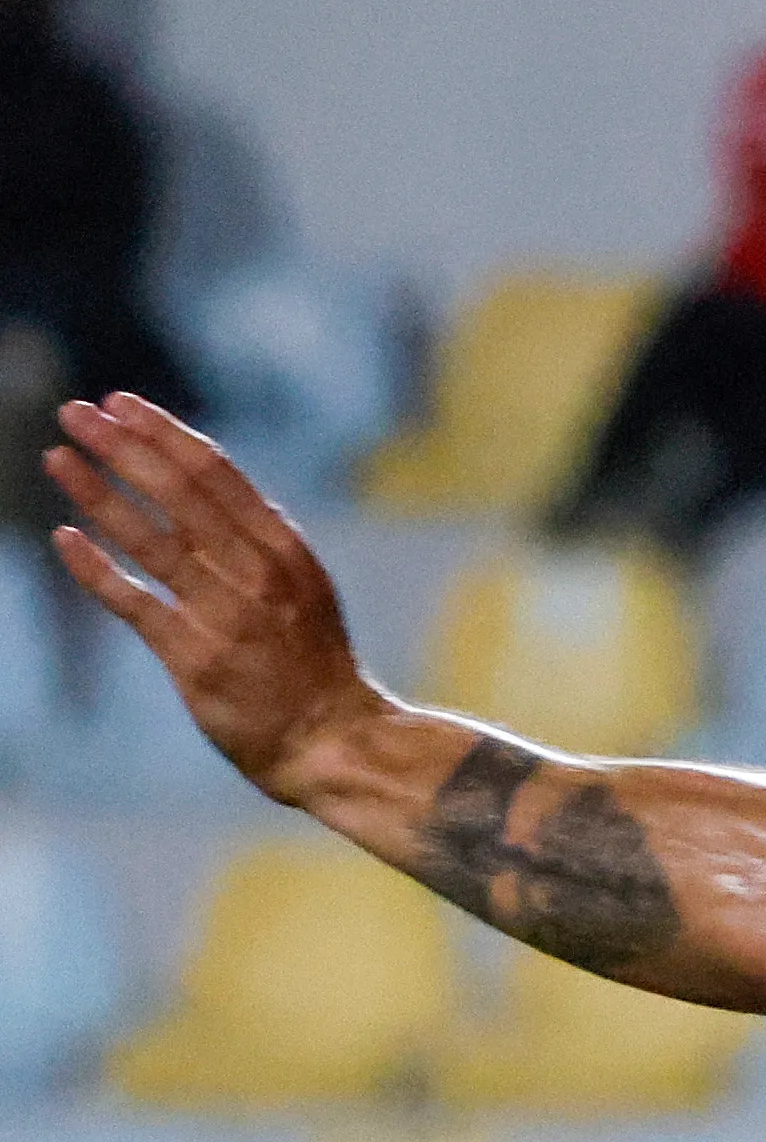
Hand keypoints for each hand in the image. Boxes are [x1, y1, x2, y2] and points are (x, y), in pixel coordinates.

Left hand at [43, 394, 384, 801]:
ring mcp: (227, 616)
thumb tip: (192, 488)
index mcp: (285, 550)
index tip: (120, 404)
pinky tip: (64, 538)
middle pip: (180, 494)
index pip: (216, 473)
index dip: (162, 433)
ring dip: (99, 494)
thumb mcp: (301, 587)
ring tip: (57, 459)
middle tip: (75, 413)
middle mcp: (258, 575)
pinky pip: (136, 604)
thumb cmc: (310, 662)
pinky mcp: (196, 659)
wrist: (331, 738)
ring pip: (152, 540)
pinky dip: (97, 570)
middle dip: (123, 448)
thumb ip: (252, 541)